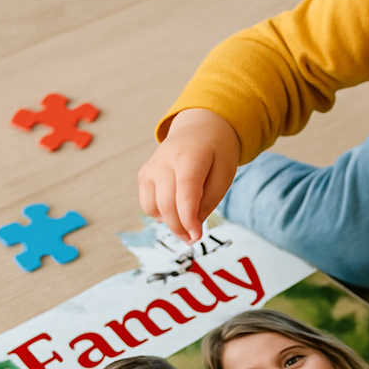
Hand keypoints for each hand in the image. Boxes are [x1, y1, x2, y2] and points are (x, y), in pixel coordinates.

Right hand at [138, 108, 241, 242]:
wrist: (199, 129)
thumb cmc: (216, 153)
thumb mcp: (224, 174)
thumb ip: (209, 201)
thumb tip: (191, 227)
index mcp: (189, 156)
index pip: (185, 192)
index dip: (189, 218)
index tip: (197, 237)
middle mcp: (164, 161)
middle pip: (167, 205)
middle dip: (181, 228)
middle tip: (194, 238)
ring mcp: (150, 168)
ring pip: (153, 208)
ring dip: (170, 222)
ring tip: (188, 221)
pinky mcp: (143, 175)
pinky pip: (148, 205)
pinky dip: (161, 214)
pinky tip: (176, 209)